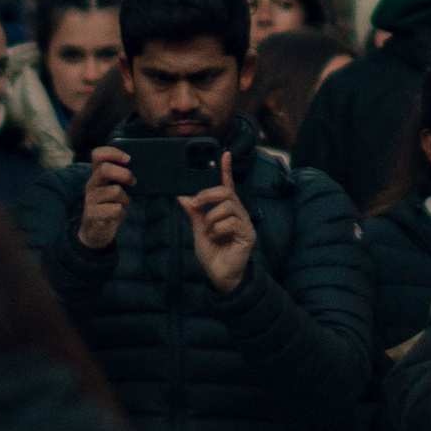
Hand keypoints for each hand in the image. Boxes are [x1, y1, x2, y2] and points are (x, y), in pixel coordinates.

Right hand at [77, 148, 131, 251]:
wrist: (96, 232)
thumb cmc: (110, 206)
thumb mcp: (116, 189)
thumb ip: (122, 178)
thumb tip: (142, 168)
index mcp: (97, 174)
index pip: (98, 154)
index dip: (113, 152)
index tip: (128, 159)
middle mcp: (91, 184)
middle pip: (105, 169)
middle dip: (124, 174)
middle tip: (133, 182)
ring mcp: (90, 199)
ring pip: (115, 191)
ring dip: (125, 198)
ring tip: (122, 203)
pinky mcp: (92, 214)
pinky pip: (115, 209)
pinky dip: (120, 211)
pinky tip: (116, 215)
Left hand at [179, 155, 255, 294]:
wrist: (219, 276)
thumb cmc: (212, 254)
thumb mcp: (199, 230)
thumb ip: (194, 213)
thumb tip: (182, 196)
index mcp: (227, 211)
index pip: (228, 186)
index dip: (226, 170)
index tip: (225, 153)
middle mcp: (239, 214)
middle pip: (226, 192)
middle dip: (208, 194)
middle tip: (195, 204)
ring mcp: (245, 224)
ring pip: (227, 206)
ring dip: (211, 217)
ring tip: (208, 231)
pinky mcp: (247, 234)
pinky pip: (231, 221)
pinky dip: (218, 228)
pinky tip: (216, 238)